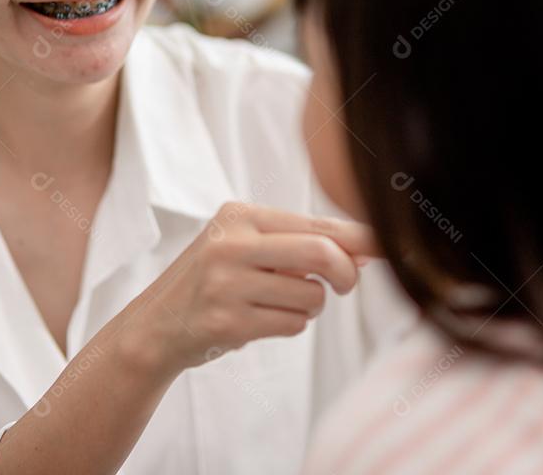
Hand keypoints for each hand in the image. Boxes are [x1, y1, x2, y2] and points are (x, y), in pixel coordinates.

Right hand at [126, 202, 378, 372]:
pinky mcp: (227, 322)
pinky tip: (259, 320)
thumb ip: (300, 242)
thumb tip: (369, 246)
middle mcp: (230, 244)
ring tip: (276, 303)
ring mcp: (226, 284)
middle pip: (320, 254)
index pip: (315, 225)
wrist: (154, 327)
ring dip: (309, 306)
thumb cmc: (213, 281)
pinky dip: (290, 325)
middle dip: (346, 273)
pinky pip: (292, 325)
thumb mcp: (244, 245)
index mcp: (239, 215)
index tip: (388, 247)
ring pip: (310, 296)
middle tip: (346, 286)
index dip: (358, 239)